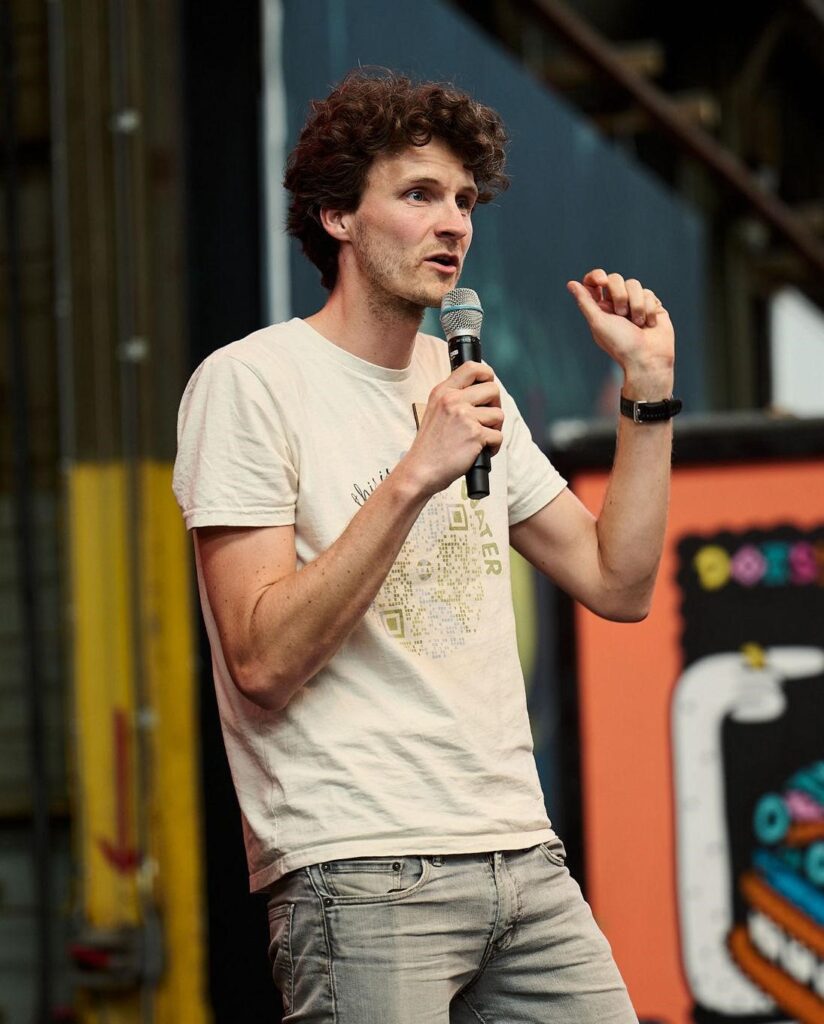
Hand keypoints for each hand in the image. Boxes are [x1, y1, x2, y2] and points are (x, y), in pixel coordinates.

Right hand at [403, 361, 502, 497]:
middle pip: (492, 389)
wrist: (420, 470)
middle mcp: (452, 400)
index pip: (472, 367)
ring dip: (494, 429)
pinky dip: (493, 447)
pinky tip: (479, 452)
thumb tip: (483, 393)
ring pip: (498, 414)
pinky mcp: (475, 434)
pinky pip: (498, 436)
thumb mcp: (435, 412)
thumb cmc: (430, 446)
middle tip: (486, 420)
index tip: (488, 385)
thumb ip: (454, 399)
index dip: (487, 374)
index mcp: (443, 392)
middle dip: (495, 406)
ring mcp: (464, 416)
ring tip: (480, 440)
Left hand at [567, 269, 674, 397]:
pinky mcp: (652, 305)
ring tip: (638, 323)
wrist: (648, 358)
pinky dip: (648, 309)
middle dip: (620, 295)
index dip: (597, 276)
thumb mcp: (598, 322)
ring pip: (634, 284)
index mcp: (600, 308)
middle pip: (615, 278)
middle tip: (622, 314)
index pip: (594, 282)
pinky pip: (649, 293)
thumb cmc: (620, 344)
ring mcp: (634, 303)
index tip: (602, 281)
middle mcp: (616, 303)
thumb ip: (585, 302)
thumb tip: (571, 283)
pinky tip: (649, 324)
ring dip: (636, 304)